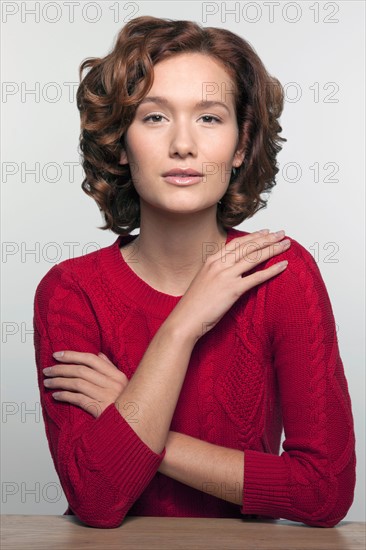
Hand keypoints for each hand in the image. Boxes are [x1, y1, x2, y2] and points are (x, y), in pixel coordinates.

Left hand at [42, 351, 128, 417]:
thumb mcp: (123, 383)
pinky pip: (78, 399)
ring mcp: (106, 396)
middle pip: (81, 371)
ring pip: (77, 384)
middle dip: (61, 369)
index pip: (91, 359)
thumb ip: (110, 368)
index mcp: (117, 375)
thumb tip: (99, 354)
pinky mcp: (99, 410)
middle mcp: (112, 384)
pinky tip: (56, 395)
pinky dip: (65, 396)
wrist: (132, 425)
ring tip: (48, 382)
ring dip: (59, 382)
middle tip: (47, 370)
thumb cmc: (126, 403)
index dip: (72, 355)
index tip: (57, 355)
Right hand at [170, 229, 290, 341]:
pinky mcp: (233, 290)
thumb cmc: (194, 304)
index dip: (254, 236)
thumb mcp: (203, 280)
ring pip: (254, 257)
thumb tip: (229, 269)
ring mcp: (226, 276)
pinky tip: (283, 266)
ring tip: (286, 244)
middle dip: (268, 238)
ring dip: (273, 249)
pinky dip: (272, 270)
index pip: (237, 243)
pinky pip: (257, 277)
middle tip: (282, 234)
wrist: (185, 319)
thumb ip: (216, 271)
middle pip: (248, 246)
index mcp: (211, 260)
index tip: (266, 232)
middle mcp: (219, 264)